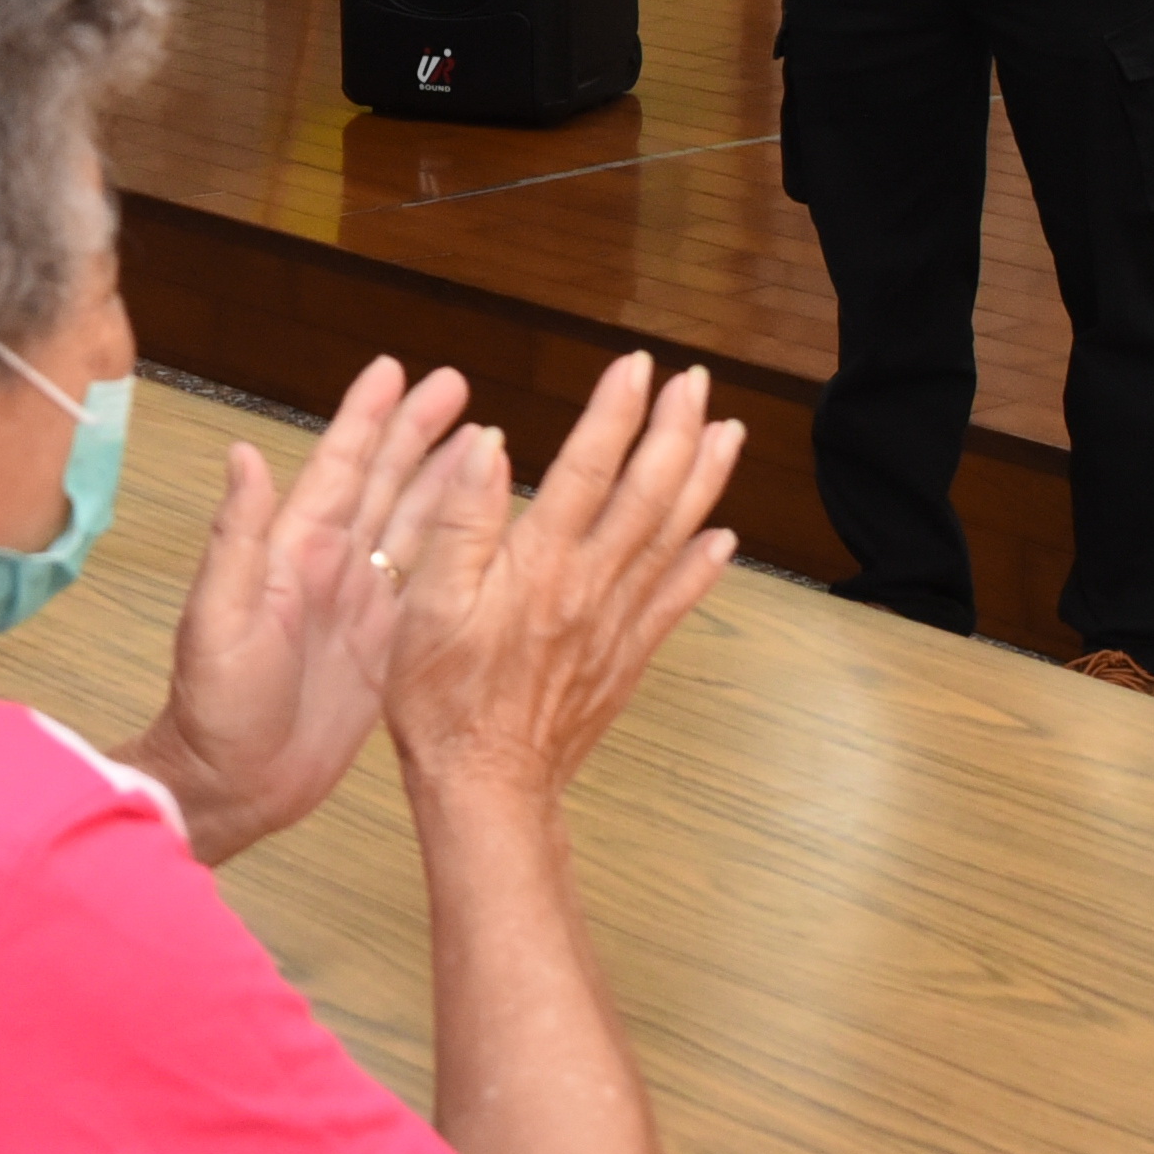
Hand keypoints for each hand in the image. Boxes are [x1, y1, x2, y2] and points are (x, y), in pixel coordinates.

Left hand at [124, 356, 479, 864]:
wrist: (233, 784)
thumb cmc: (214, 706)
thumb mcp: (218, 618)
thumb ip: (236, 537)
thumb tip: (242, 455)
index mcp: (292, 551)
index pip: (337, 467)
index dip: (365, 416)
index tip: (394, 369)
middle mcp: (330, 566)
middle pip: (382, 481)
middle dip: (418, 431)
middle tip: (456, 385)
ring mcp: (360, 604)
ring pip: (412, 525)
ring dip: (444, 480)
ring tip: (484, 440)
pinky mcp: (386, 647)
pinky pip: (429, 585)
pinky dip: (456, 549)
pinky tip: (483, 526)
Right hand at [379, 352, 740, 813]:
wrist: (486, 786)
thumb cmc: (442, 699)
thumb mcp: (426, 602)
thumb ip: (461, 519)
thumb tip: (488, 443)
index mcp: (540, 563)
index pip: (588, 468)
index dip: (615, 413)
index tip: (637, 367)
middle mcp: (591, 585)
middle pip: (648, 492)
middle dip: (675, 430)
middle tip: (696, 382)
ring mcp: (617, 622)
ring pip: (674, 536)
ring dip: (704, 480)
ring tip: (727, 433)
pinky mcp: (627, 658)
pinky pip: (677, 601)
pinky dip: (705, 565)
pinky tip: (725, 537)